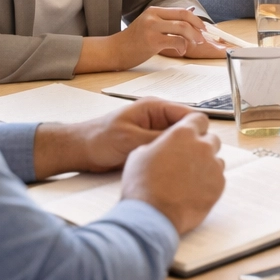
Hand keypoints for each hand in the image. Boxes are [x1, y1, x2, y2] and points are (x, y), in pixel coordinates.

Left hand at [33, 97, 198, 178]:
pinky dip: (172, 160)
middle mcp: (158, 119)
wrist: (79, 151)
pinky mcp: (151, 146)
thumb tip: (184, 140)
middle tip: (192, 161)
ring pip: (180, 143)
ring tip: (182, 168)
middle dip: (191, 144)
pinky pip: (169, 152)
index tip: (201, 147)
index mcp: (156, 108)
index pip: (190, 115)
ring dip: (181, 154)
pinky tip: (172, 171)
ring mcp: (155, 133)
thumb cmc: (98, 139)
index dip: (197, 130)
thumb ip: (158, 137)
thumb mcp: (131, 138)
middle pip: (187, 130)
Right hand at [77, 6, 209, 72]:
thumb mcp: (150, 25)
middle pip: (184, 17)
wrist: (114, 50)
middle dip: (198, 28)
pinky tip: (180, 52)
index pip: (181, 11)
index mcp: (154, 11)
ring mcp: (152, 28)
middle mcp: (153, 16)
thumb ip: (167, 21)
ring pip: (182, 28)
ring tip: (195, 44)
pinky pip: (176, 41)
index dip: (196, 20)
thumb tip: (190, 15)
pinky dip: (183, 47)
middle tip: (203, 37)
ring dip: (193, 37)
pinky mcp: (152, 41)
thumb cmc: (134, 40)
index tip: (203, 29)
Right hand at [119, 111, 224, 234]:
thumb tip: (163, 147)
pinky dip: (209, 182)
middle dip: (202, 146)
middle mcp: (202, 146)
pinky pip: (218, 178)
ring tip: (189, 178)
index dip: (194, 125)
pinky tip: (193, 191)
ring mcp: (213, 166)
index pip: (199, 118)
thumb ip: (158, 144)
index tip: (191, 132)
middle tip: (188, 158)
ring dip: (206, 165)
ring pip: (216, 159)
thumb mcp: (139, 154)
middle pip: (211, 139)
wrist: (153, 215)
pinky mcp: (219, 185)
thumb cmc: (142, 185)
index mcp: (182, 134)